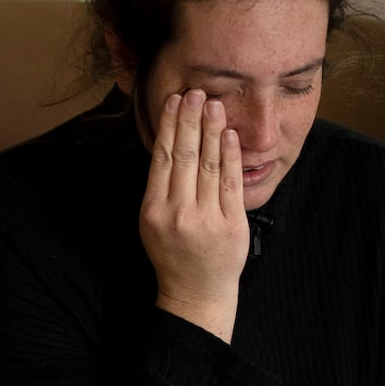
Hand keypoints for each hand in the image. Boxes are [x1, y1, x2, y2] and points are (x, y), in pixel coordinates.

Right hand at [139, 89, 248, 341]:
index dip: (168, 126)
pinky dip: (230, 156)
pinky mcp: (232, 225)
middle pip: (184, 156)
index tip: (174, 101)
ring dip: (211, 130)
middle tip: (195, 92)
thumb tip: (169, 142)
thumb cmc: (173, 254)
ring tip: (214, 104)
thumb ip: (160, 188)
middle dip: (190, 120)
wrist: (196, 293)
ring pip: (208, 165)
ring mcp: (206, 219)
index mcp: (153, 210)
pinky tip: (229, 134)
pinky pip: (231, 183)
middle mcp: (178, 213)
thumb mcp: (153, 223)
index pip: (162, 158)